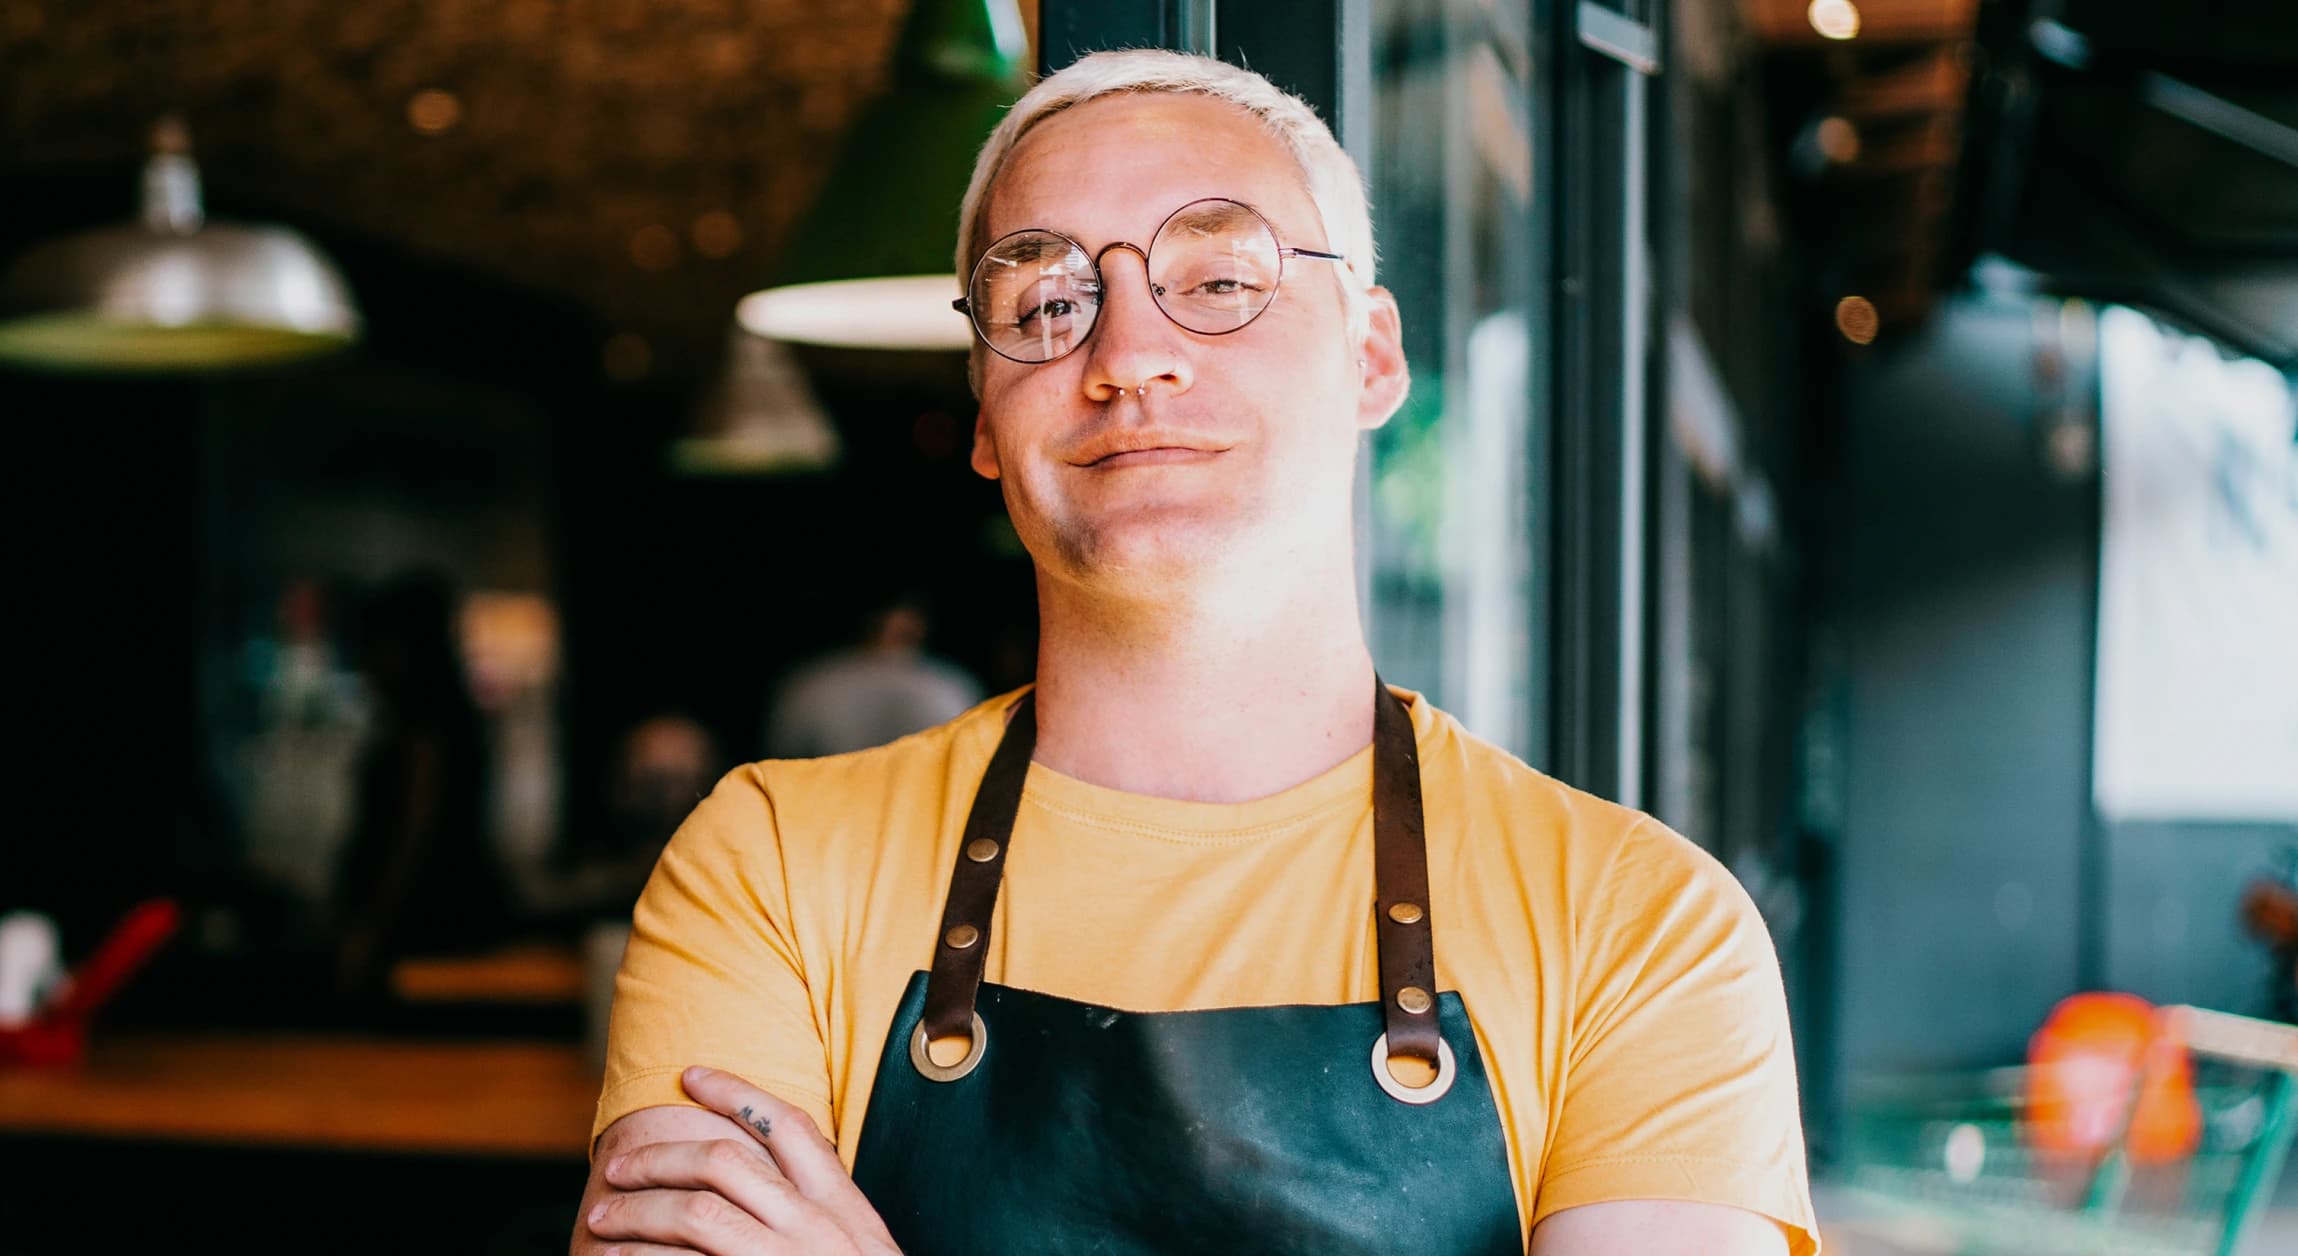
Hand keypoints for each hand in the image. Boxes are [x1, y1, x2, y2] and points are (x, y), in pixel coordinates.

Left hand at [582, 1067, 900, 1254]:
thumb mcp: (860, 1253)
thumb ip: (821, 1217)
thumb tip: (757, 1184)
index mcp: (846, 1210)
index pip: (789, 1126)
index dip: (736, 1090)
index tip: (690, 1074)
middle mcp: (818, 1231)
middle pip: (725, 1163)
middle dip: (659, 1157)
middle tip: (617, 1167)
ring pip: (695, 1214)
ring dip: (636, 1214)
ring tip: (601, 1222)